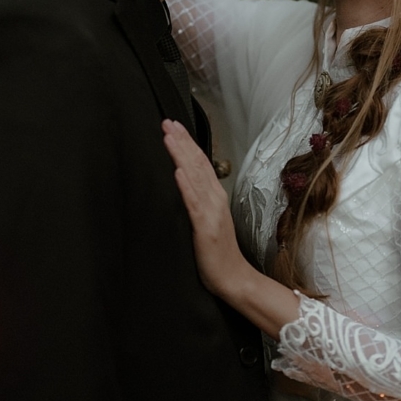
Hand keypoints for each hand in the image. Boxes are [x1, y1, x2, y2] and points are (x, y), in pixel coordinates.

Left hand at [162, 119, 250, 297]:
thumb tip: (182, 182)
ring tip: (169, 137)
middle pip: (197, 163)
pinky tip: (177, 172)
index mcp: (214, 196)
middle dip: (181, 141)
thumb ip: (198, 201)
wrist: (233, 278)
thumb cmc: (218, 252)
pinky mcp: (205, 227)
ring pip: (194, 177)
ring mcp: (211, 212)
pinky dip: (186, 186)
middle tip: (167, 122)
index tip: (173, 126)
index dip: (186, 143)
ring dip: (181, 155)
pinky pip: (194, 204)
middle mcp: (214, 199)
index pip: (200, 163)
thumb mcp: (207, 220)